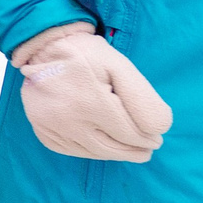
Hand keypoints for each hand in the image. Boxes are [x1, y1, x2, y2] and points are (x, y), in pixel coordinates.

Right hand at [11, 23, 171, 162]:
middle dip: (134, 150)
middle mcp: (68, 122)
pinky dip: (94, 152)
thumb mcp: (120, 66)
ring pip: (94, 153)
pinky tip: (104, 145)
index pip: (128, 134)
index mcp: (91, 103)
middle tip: (147, 149)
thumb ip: (142, 97)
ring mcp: (53, 130)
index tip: (156, 138)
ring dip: (116, 154)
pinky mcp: (44, 134)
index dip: (147, 139)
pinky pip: (75, 152)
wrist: (43, 48)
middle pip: (112, 149)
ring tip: (131, 149)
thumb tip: (158, 129)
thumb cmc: (88, 55)